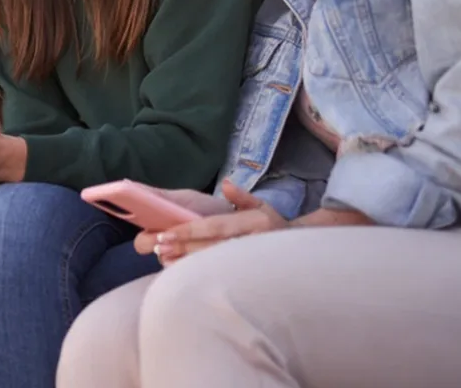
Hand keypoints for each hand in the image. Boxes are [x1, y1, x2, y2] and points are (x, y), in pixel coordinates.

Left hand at [138, 180, 286, 265]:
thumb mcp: (262, 206)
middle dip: (183, 248)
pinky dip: (200, 276)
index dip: (189, 230)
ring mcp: (250, 262)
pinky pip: (220, 277)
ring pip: (213, 264)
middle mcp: (251, 242)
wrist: (302, 252)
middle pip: (210, 247)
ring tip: (165, 260)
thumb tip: (226, 184)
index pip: (214, 226)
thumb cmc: (274, 226)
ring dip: (187, 264)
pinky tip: (183, 276)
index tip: (167, 233)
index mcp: (252, 222)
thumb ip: (241, 197)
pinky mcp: (248, 277)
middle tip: (158, 246)